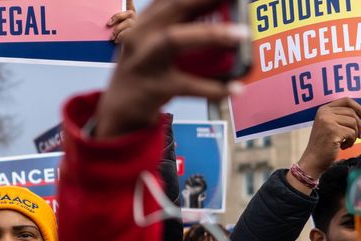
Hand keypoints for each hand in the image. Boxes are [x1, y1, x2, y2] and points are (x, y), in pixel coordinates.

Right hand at [94, 0, 247, 138]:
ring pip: (176, 39)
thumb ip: (180, 28)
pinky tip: (234, 87)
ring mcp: (145, 61)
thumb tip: (223, 17)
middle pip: (174, 7)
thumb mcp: (154, 44)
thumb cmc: (145, 72)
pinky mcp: (153, 88)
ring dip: (211, 33)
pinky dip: (214, 88)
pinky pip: (187, 86)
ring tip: (241, 34)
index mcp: (144, 21)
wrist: (119, 109)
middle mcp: (140, 35)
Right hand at [297, 98, 360, 178]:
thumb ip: (340, 117)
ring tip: (346, 142)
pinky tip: (343, 146)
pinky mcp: (333, 131)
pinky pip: (352, 133)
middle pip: (352, 113)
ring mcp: (328, 121)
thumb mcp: (329, 126)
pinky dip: (351, 142)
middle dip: (358, 126)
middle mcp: (324, 113)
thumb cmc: (323, 145)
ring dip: (354, 135)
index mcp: (323, 109)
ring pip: (353, 123)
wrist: (313, 160)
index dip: (358, 107)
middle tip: (357, 136)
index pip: (346, 101)